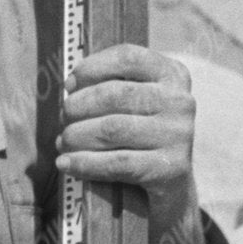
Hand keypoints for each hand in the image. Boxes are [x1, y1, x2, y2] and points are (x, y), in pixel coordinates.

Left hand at [58, 40, 199, 233]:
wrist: (171, 186)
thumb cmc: (140, 138)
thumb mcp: (135, 105)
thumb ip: (110, 87)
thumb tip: (70, 87)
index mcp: (171, 75)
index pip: (128, 57)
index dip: (92, 68)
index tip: (70, 84)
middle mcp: (180, 101)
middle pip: (116, 95)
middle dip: (79, 106)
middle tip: (62, 119)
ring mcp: (178, 135)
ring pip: (113, 129)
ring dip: (77, 136)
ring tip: (62, 143)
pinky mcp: (171, 168)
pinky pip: (117, 163)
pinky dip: (85, 163)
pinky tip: (66, 164)